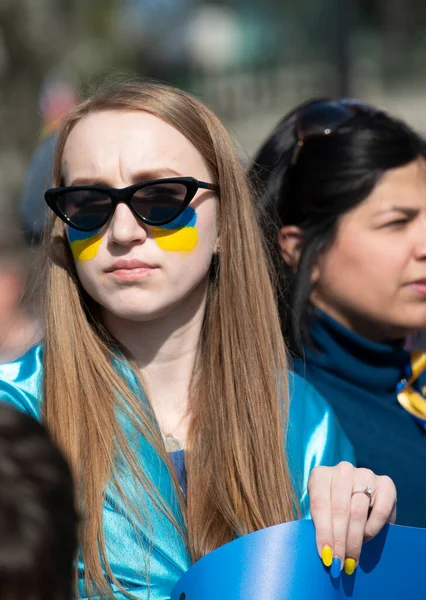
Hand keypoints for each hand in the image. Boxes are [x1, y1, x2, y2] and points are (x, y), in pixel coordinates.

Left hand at [307, 461, 396, 576]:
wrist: (359, 492)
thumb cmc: (334, 505)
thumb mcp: (323, 510)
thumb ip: (321, 524)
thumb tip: (325, 552)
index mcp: (321, 474)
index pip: (319, 504)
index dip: (323, 532)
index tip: (326, 555)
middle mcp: (343, 470)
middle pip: (340, 509)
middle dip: (340, 540)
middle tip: (340, 562)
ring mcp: (365, 474)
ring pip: (358, 512)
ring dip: (355, 539)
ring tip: (352, 558)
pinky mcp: (386, 483)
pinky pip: (380, 511)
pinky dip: (372, 529)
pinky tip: (366, 540)